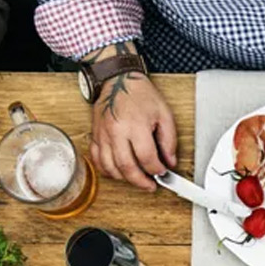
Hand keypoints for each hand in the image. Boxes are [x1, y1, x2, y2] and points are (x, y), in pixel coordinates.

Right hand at [88, 71, 175, 189]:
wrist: (118, 80)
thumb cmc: (140, 94)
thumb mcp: (164, 114)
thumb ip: (169, 140)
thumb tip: (170, 161)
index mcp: (135, 125)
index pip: (146, 158)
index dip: (157, 170)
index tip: (162, 172)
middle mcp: (116, 131)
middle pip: (127, 167)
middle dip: (141, 181)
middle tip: (150, 185)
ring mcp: (103, 134)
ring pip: (110, 167)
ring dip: (124, 179)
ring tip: (137, 179)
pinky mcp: (95, 135)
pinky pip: (97, 160)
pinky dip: (107, 171)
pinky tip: (118, 172)